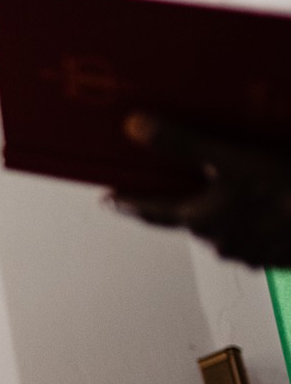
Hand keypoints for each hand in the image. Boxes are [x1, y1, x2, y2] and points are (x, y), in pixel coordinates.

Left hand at [111, 113, 290, 266]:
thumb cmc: (288, 192)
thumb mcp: (232, 159)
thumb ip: (181, 142)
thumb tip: (135, 127)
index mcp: (201, 221)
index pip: (151, 211)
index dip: (129, 204)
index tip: (110, 201)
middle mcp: (221, 243)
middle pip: (188, 221)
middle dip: (177, 206)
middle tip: (168, 192)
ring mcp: (253, 253)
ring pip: (224, 231)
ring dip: (220, 214)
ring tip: (223, 195)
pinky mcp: (280, 256)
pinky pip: (257, 237)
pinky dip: (254, 222)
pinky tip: (264, 208)